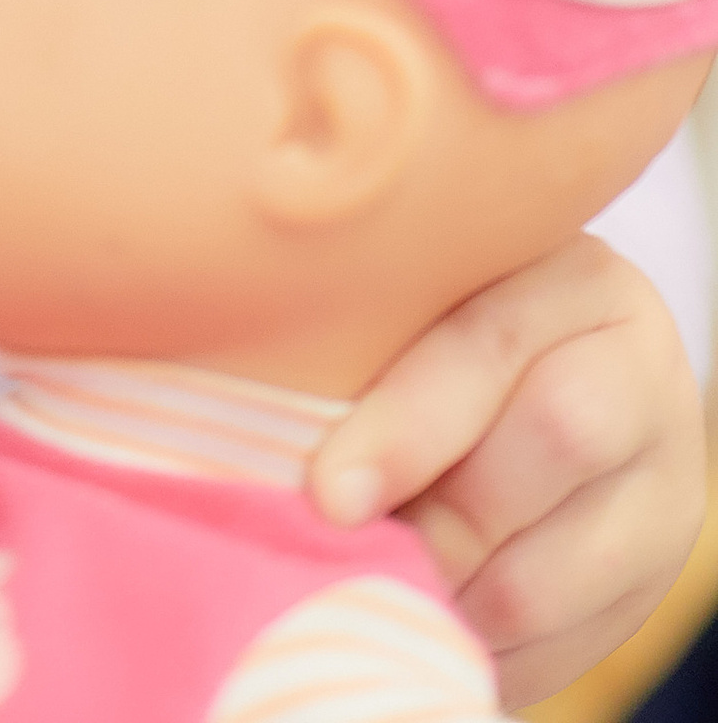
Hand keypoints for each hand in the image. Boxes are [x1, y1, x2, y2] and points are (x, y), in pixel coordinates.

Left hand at [309, 238, 706, 704]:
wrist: (554, 367)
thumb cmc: (440, 322)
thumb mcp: (419, 294)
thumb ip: (364, 327)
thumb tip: (265, 429)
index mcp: (573, 277)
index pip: (492, 344)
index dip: (406, 426)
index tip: (326, 492)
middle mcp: (641, 370)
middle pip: (552, 446)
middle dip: (438, 521)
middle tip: (356, 551)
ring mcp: (664, 479)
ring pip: (558, 568)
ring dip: (457, 600)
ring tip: (382, 592)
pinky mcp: (659, 570)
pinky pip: (577, 641)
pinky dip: (493, 652)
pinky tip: (435, 629)